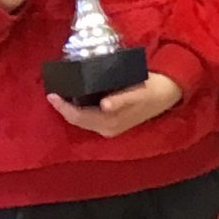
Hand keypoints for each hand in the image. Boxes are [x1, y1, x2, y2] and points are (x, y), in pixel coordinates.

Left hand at [49, 71, 180, 136]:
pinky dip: (80, 109)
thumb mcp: (138, 92)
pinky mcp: (112, 122)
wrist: (166, 93)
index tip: (51, 94)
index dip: (63, 107)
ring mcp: (109, 127)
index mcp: (111, 122)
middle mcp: (107, 128)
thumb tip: (105, 106)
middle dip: (63, 108)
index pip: (79, 117)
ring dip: (70, 109)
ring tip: (61, 95)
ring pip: (82, 121)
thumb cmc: (151, 89)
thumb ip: (122, 100)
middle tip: (52, 92)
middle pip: (78, 120)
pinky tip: (76, 100)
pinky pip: (89, 118)